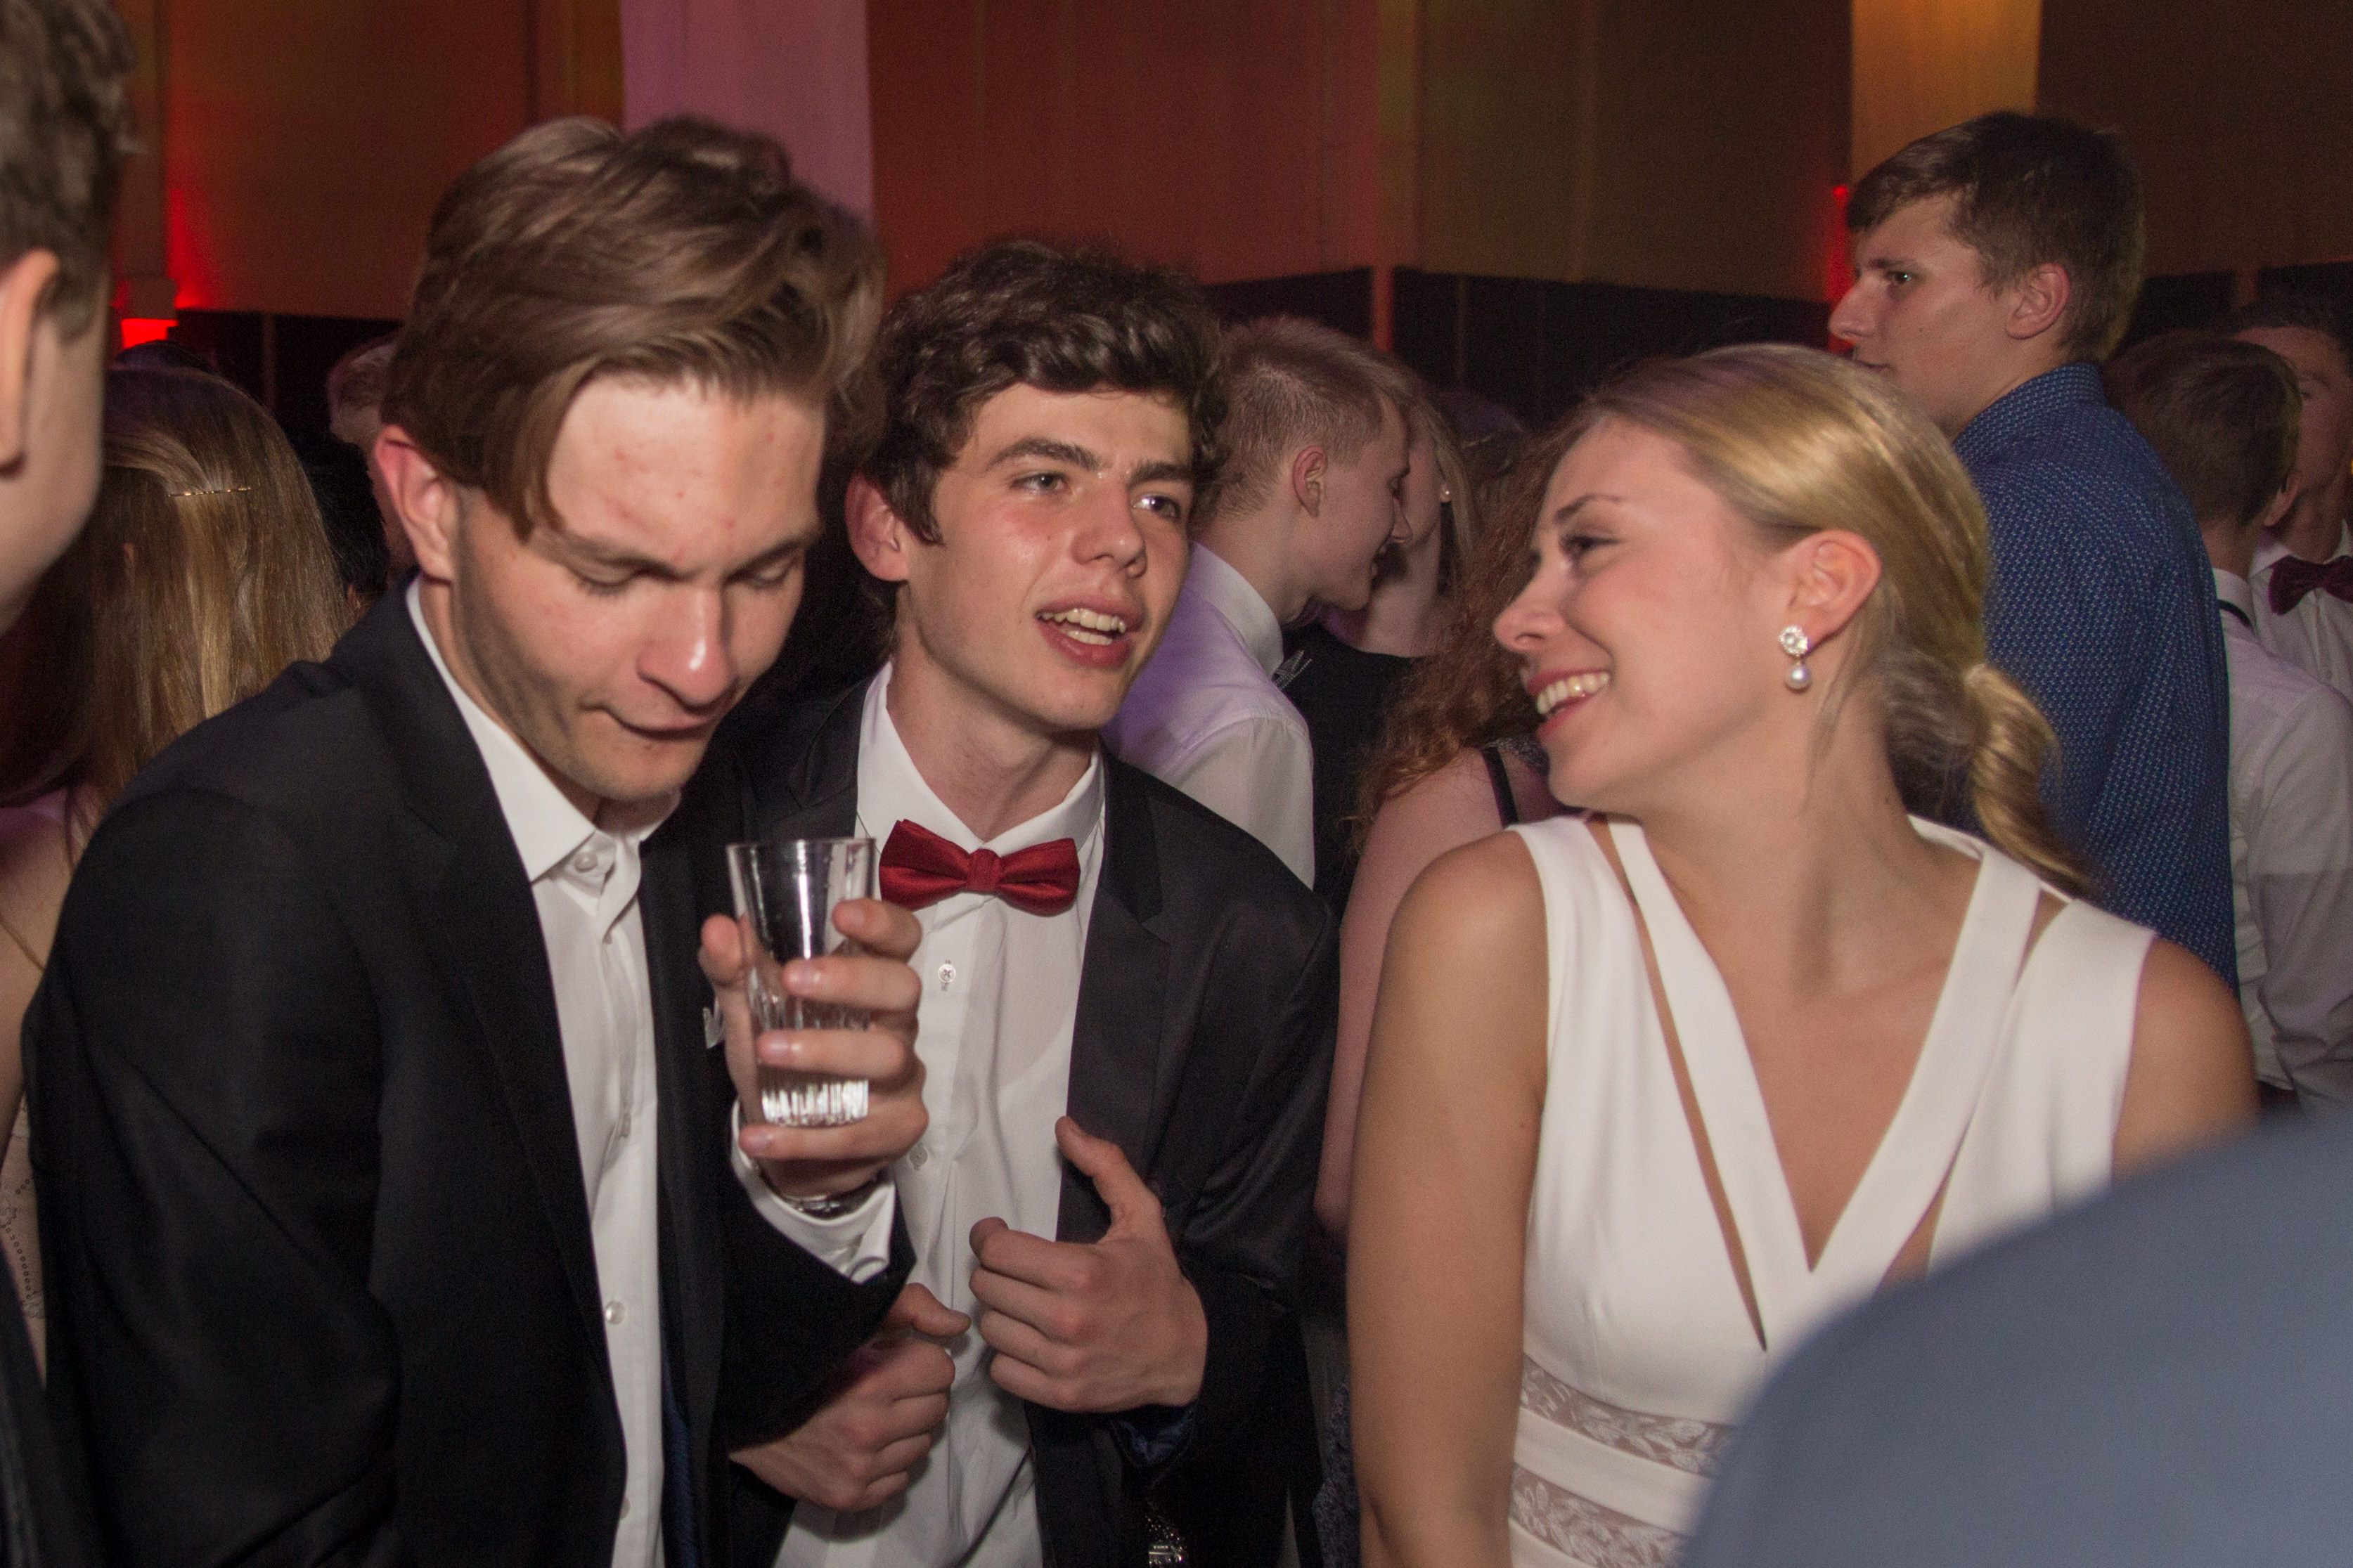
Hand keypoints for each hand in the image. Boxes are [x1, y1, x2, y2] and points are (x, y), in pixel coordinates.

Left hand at [701, 899, 925, 1198]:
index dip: (882, 923)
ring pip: (887, 1057)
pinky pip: (859, 1132)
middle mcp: (897, 1024)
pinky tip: (759, 1134)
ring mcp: (903, 1078)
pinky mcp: (897, 1129)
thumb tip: (718, 928)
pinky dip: (803, 1137)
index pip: (899, 940)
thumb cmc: (784, 1065)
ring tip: (766, 1052)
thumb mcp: (751, 1013)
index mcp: (870, 983)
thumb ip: (734, 970)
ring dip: (825, 1051)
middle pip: (902, 988)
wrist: (796, 1155)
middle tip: (795, 978)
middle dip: (853, 979)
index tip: (842, 913)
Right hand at [730, 1282, 970, 1511]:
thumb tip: (956, 1326)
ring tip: (870, 1413)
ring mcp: (858, 1469)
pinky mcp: (849, 1497)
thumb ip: (910, 1309)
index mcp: (870, 1382)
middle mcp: (867, 1430)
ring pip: (923, 1445)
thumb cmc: (801, 1361)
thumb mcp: (851, 1319)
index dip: (922, 1359)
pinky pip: (901, 1478)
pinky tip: (862, 1443)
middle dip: (918, 1392)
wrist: (743, 1412)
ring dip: (905, 1428)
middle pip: (937, 1408)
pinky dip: (888, 1461)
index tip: (901, 1359)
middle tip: (885, 1386)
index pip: (941, 1370)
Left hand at [969, 1118, 1206, 1413]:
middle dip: (994, 1271)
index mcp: (1082, 1272)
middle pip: (987, 1287)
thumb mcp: (1141, 1217)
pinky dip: (1009, 1353)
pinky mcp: (1059, 1394)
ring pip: (990, 1328)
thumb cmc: (1156, 1281)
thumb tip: (1065, 1128)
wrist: (1186, 1351)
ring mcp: (1062, 1362)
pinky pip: (1001, 1369)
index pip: (998, 1251)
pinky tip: (1029, 1337)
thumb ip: (1105, 1166)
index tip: (997, 1235)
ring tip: (1022, 1302)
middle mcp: (1067, 1319)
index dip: (989, 1237)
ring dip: (1000, 1311)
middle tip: (1013, 1268)